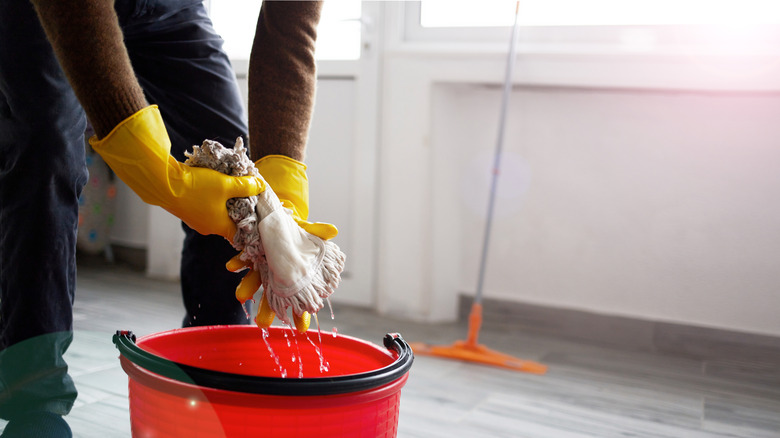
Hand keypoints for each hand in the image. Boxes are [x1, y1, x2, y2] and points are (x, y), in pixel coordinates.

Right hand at [89, 106, 264, 239]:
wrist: (163, 183)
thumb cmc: (196, 187)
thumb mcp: (226, 184)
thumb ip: (245, 186)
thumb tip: (261, 185)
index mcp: (220, 227)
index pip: (242, 234)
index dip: (252, 225)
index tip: (259, 215)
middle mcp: (208, 228)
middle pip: (230, 223)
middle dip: (240, 211)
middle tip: (250, 198)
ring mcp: (196, 221)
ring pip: (218, 214)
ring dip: (226, 204)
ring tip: (234, 189)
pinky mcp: (188, 211)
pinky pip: (206, 209)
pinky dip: (214, 201)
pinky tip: (216, 187)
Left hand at [226, 155, 340, 332]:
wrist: (271, 210)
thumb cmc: (292, 226)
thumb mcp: (307, 228)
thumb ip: (318, 230)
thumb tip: (333, 230)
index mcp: (293, 272)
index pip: (298, 296)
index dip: (300, 312)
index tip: (300, 327)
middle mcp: (276, 271)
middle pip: (273, 293)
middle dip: (267, 309)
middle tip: (263, 324)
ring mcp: (261, 263)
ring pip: (254, 279)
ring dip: (247, 287)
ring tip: (241, 297)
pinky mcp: (248, 252)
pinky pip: (242, 258)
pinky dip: (237, 262)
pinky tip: (231, 266)